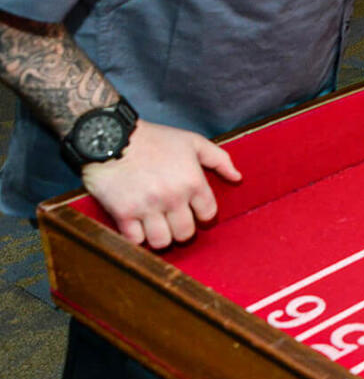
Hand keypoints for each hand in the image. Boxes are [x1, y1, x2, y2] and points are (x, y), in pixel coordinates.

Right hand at [81, 120, 241, 248]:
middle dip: (182, 229)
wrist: (111, 137)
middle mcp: (173, 197)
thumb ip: (219, 159)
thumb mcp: (192, 142)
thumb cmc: (154, 139)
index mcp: (193, 181)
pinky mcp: (123, 213)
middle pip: (185, 233)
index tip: (193, 211)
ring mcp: (148, 207)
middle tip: (173, 221)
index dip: (202, 214)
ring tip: (155, 226)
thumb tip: (237, 177)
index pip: (208, 214)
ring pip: (161, 242)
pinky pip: (135, 241)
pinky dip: (137, 237)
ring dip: (160, 237)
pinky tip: (136, 226)